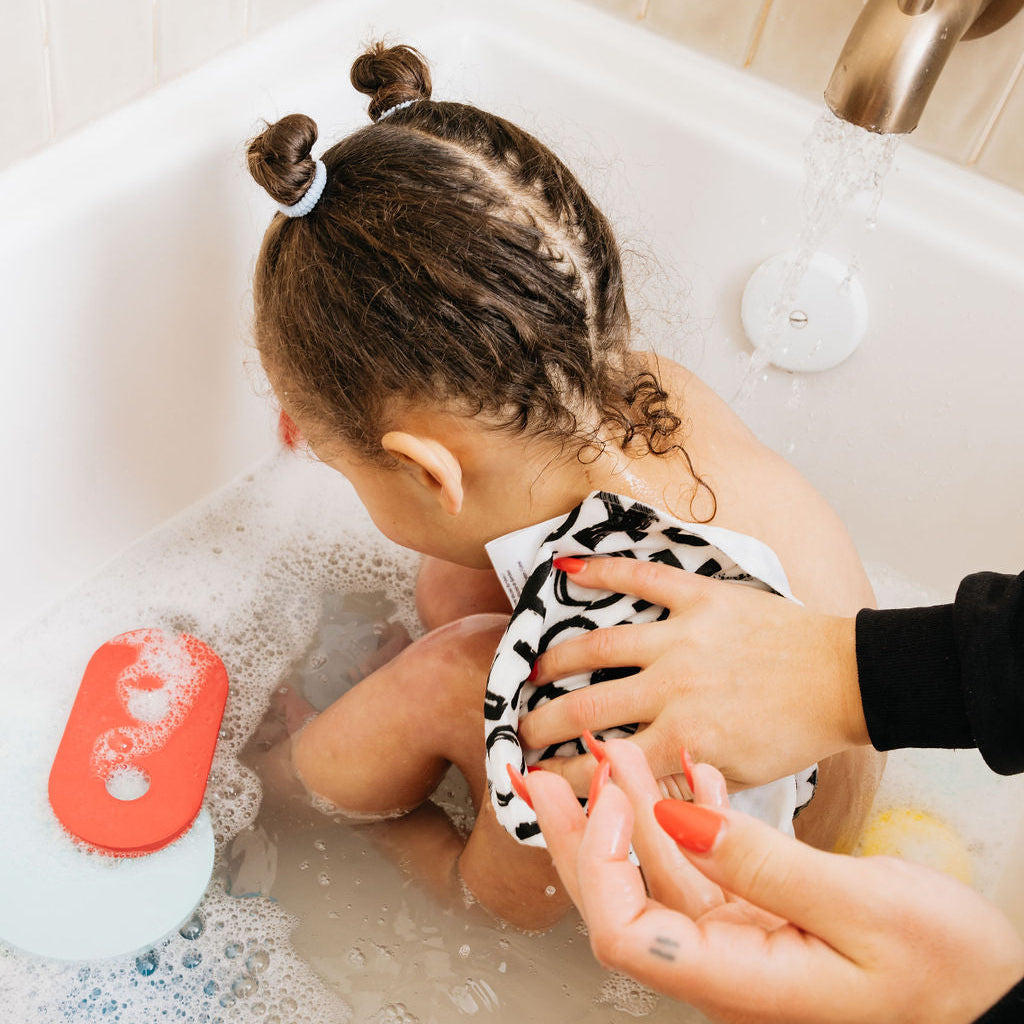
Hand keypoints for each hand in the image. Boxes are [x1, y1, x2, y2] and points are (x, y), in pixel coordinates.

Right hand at [518, 557, 867, 791]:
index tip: (536, 776)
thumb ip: (681, 780)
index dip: (562, 775)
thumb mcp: (739, 778)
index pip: (605, 764)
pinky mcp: (700, 598)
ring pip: (599, 645)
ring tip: (534, 669)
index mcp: (687, 740)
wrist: (846, 680)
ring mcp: (683, 637)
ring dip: (557, 658)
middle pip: (587, 707)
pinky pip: (642, 579)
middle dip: (542, 723)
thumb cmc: (796, 733)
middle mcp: (674, 688)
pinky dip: (603, 571)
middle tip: (520, 728)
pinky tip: (566, 567)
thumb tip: (628, 786)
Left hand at [525, 741, 1023, 1023]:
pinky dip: (698, 810)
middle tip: (545, 777)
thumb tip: (677, 815)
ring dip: (638, 807)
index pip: (623, 931)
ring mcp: (742, 939)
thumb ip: (762, 865)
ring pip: (664, 868)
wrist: (993, 998)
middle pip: (622, 900)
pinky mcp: (764, 915)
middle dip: (581, 834)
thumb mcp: (863, 910)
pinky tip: (693, 769)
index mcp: (736, 980)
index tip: (607, 796)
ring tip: (615, 753)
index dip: (599, 861)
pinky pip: (712, 860)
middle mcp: (725, 965)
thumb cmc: (948, 973)